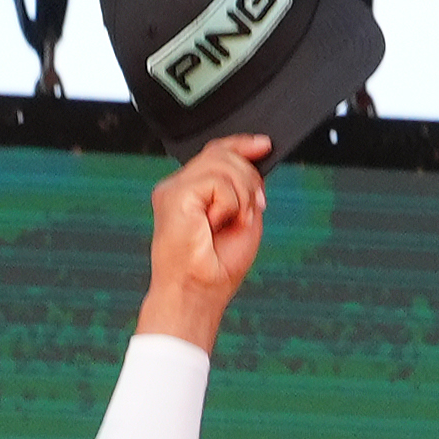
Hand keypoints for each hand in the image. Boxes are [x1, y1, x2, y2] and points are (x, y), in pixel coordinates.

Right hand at [138, 134, 269, 350]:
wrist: (197, 294)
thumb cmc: (216, 268)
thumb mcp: (242, 218)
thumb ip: (245, 189)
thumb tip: (254, 160)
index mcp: (191, 192)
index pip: (214, 153)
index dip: (241, 144)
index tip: (265, 145)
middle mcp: (178, 187)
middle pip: (220, 153)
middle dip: (249, 178)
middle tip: (253, 209)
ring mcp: (173, 189)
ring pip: (221, 163)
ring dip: (242, 194)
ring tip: (235, 221)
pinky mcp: (174, 195)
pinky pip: (216, 181)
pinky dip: (229, 203)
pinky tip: (216, 224)